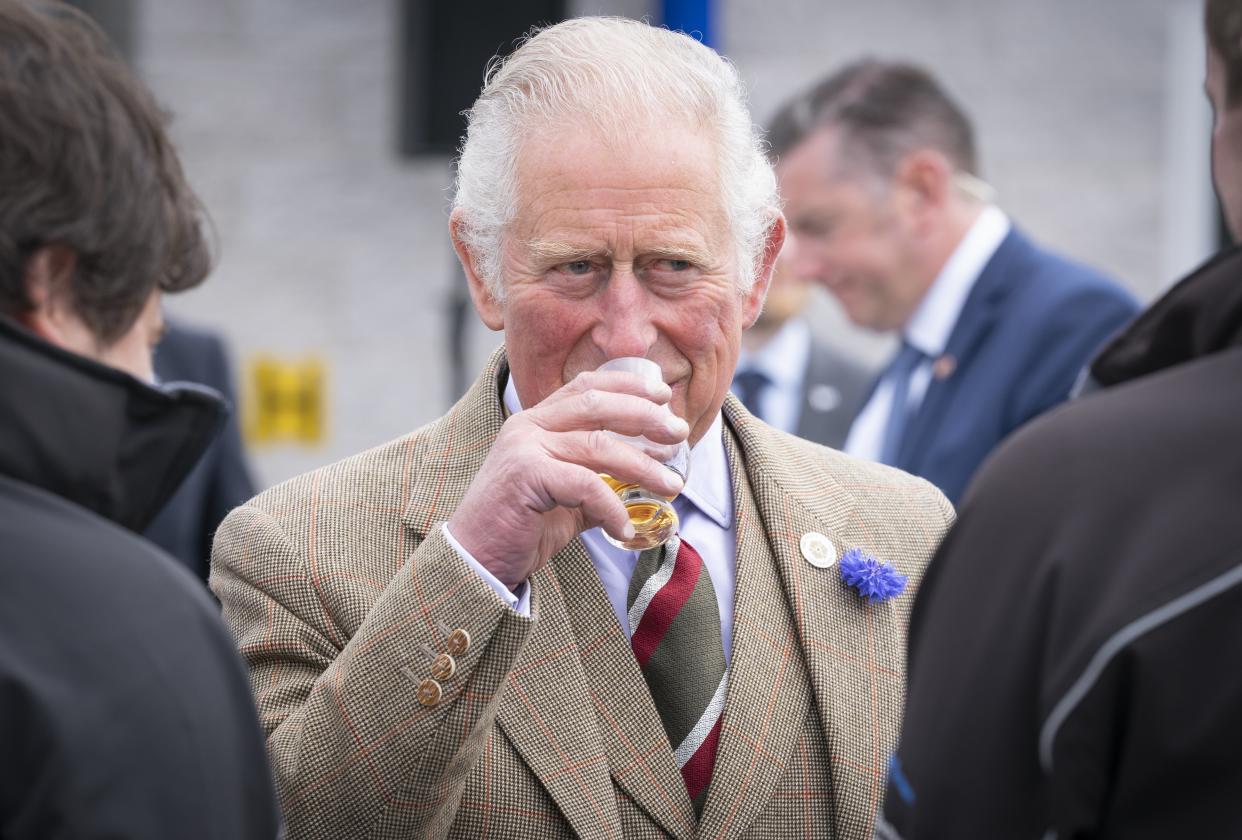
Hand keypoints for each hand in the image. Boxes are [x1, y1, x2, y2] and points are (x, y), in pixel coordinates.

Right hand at [447, 370, 688, 589]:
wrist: (476, 560)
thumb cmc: (518, 528)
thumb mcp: (564, 499)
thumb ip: (595, 482)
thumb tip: (639, 483)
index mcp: (536, 421)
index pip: (586, 386)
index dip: (628, 385)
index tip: (664, 395)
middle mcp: (528, 426)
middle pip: (598, 404)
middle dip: (645, 416)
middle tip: (679, 433)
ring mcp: (525, 448)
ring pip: (598, 445)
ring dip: (643, 465)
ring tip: (671, 484)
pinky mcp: (526, 476)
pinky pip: (585, 485)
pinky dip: (612, 507)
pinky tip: (626, 528)